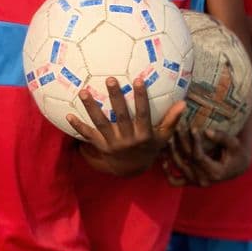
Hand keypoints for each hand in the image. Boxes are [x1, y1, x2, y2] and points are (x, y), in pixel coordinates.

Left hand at [70, 75, 184, 176]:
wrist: (131, 171)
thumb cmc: (149, 148)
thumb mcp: (163, 137)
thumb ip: (172, 120)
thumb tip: (183, 103)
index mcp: (143, 135)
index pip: (143, 113)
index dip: (141, 97)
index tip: (139, 79)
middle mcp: (127, 139)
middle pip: (121, 116)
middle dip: (115, 98)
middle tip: (110, 79)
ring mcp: (112, 144)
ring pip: (101, 124)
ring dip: (91, 108)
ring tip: (84, 91)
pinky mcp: (101, 146)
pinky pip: (88, 136)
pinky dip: (78, 127)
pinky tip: (68, 115)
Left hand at [165, 126, 249, 186]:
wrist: (236, 167)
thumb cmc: (236, 154)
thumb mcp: (234, 144)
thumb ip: (222, 137)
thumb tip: (207, 131)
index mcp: (215, 173)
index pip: (199, 157)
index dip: (194, 142)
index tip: (193, 128)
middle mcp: (204, 180)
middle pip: (187, 160)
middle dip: (181, 142)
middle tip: (177, 127)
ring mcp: (196, 182)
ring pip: (179, 168)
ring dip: (171, 152)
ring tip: (170, 137)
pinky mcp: (190, 182)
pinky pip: (174, 181)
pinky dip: (167, 173)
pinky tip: (164, 160)